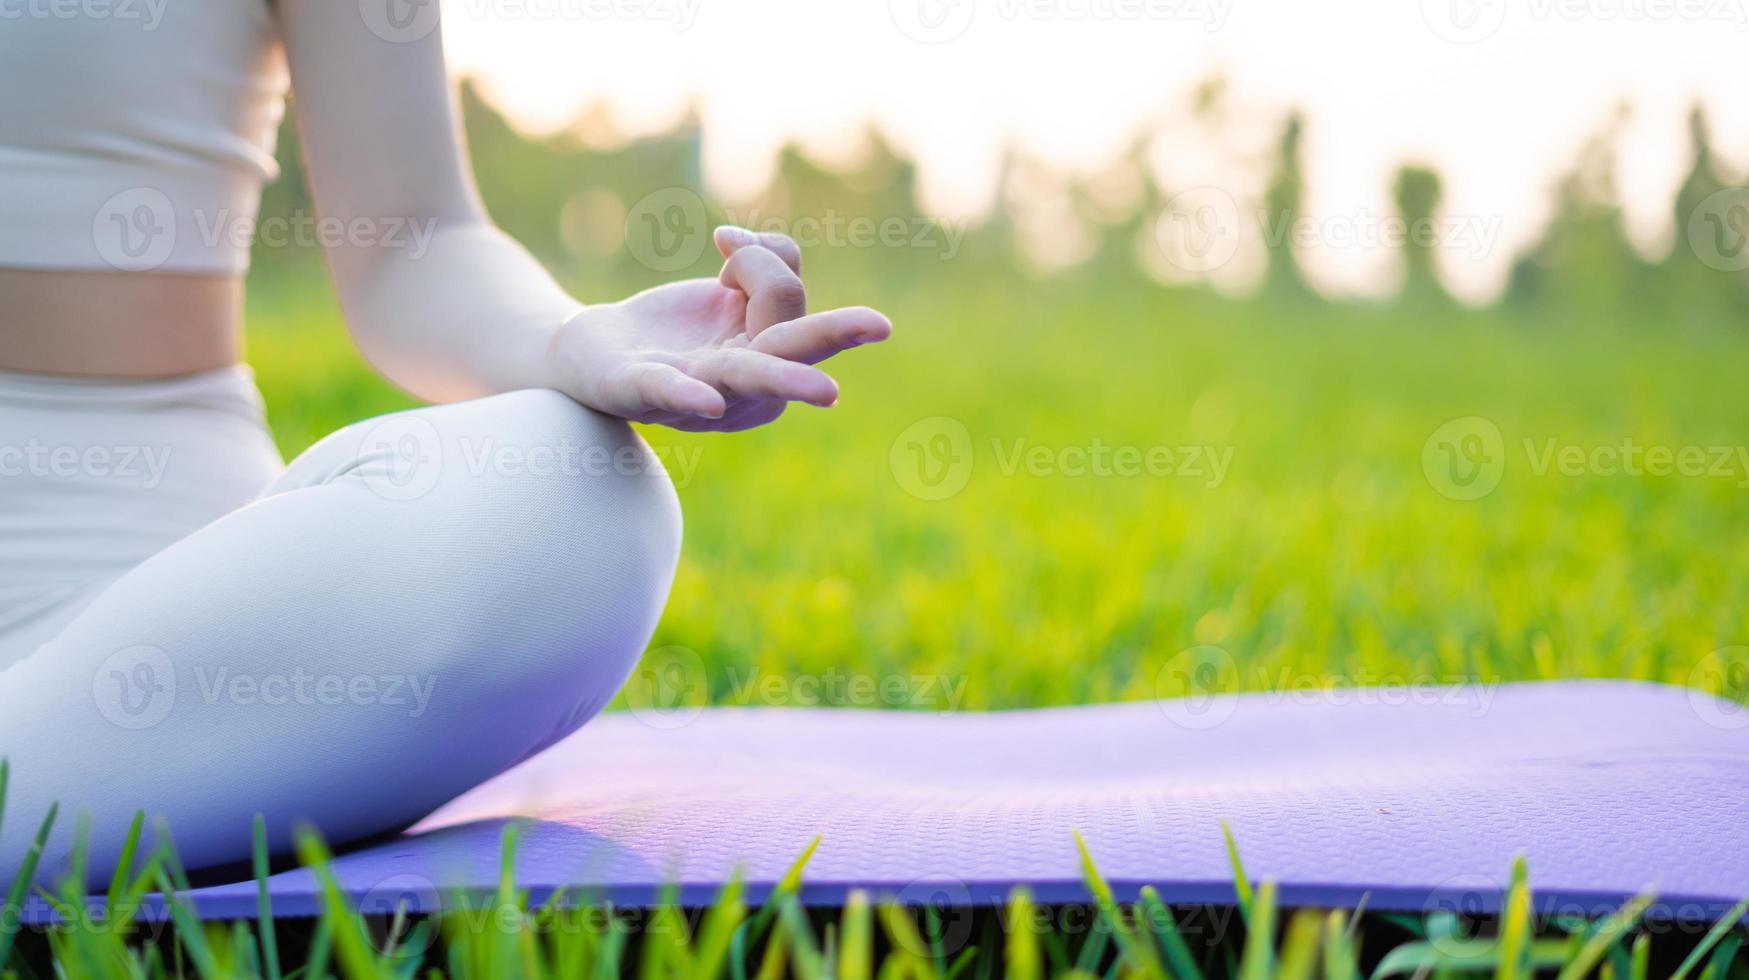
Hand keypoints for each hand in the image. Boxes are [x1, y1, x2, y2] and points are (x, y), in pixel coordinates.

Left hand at [545, 227, 891, 431]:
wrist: (592, 356)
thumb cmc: (674, 329)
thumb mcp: (728, 292)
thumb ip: (760, 264)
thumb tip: (736, 241)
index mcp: (769, 355)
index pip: (789, 294)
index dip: (763, 257)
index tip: (725, 244)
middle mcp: (745, 383)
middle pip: (795, 342)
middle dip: (837, 334)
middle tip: (880, 326)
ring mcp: (698, 394)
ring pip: (751, 371)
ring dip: (786, 379)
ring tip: (824, 391)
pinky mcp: (640, 393)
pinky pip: (672, 393)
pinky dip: (692, 396)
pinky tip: (709, 402)